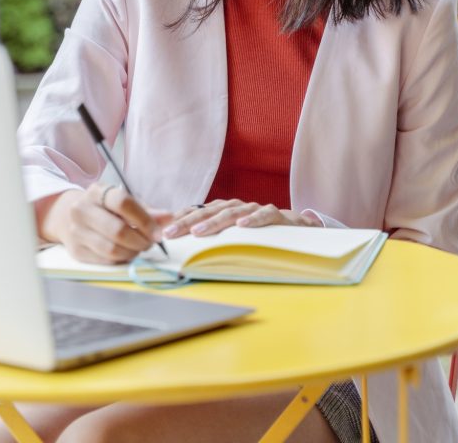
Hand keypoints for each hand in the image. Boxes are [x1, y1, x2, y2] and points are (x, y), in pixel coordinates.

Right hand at [37, 184, 172, 263]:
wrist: (69, 216)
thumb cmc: (104, 208)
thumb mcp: (124, 202)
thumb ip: (146, 210)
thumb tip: (169, 218)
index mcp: (97, 191)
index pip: (122, 203)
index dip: (144, 219)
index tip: (158, 232)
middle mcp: (82, 210)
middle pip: (117, 230)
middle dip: (140, 240)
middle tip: (151, 243)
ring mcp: (76, 232)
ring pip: (111, 249)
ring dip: (133, 252)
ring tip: (140, 247)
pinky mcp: (76, 251)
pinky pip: (105, 261)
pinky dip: (122, 259)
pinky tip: (127, 253)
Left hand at [164, 198, 322, 237]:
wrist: (296, 230)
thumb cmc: (258, 235)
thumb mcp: (232, 238)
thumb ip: (211, 239)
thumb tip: (181, 250)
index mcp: (223, 211)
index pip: (197, 211)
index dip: (179, 220)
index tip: (161, 232)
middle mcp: (236, 207)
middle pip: (208, 211)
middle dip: (187, 222)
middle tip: (171, 232)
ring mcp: (255, 209)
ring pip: (232, 212)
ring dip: (214, 221)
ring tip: (198, 231)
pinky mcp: (276, 215)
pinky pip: (264, 214)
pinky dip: (254, 219)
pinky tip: (243, 225)